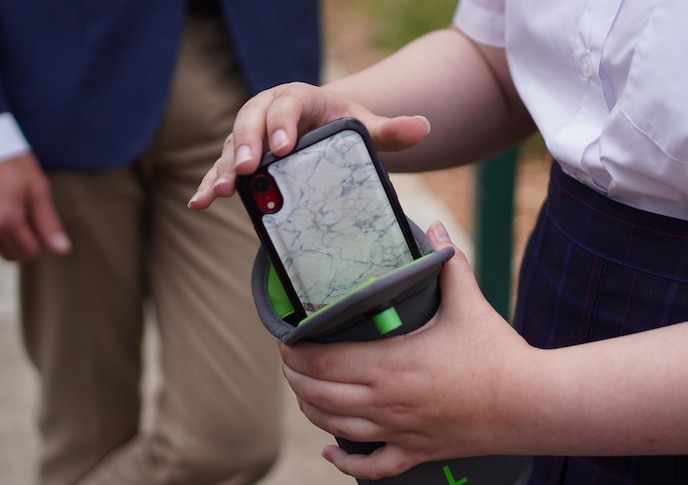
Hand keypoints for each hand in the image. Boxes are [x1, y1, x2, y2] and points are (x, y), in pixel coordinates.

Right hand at [0, 152, 69, 260]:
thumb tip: (62, 250)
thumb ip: (48, 223)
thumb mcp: (38, 190)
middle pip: (12, 255)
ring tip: (10, 210)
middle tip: (24, 215)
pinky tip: (2, 211)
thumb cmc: (14, 165)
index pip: (29, 252)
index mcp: (6, 221)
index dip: (39, 239)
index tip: (37, 220)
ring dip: (8, 238)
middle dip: (23, 241)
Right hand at [188, 82, 430, 209]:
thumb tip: (423, 128)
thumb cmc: (345, 126)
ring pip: (230, 147)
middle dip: (245, 145)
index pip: (286, 104)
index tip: (283, 148)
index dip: (281, 124)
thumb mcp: (367, 127)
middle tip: (246, 170)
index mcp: (298, 98)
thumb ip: (392, 130)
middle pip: (250, 122)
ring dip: (222, 170)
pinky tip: (199, 202)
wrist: (327, 129)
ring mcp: (251, 135)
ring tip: (217, 193)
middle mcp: (267, 111)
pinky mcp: (240, 157)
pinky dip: (209, 183)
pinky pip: (220, 169)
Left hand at [281, 222, 537, 479]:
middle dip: (296, 378)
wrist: (532, 404)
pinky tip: (333, 451)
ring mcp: (400, 432)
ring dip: (311, 410)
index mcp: (392, 365)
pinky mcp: (417, 452)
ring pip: (336, 428)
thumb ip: (448, 263)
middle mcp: (388, 403)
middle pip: (319, 395)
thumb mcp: (469, 303)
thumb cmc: (498, 355)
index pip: (323, 361)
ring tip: (304, 392)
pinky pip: (371, 467)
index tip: (286, 339)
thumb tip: (436, 230)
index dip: (295, 352)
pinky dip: (346, 461)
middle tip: (290, 360)